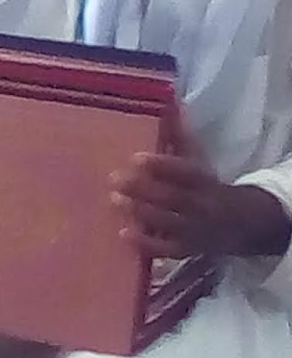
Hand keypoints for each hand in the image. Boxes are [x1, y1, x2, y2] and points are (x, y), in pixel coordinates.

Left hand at [113, 129, 291, 259]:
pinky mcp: (189, 250)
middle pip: (173, 197)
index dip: (161, 165)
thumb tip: (169, 107)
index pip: (185, 172)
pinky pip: (167, 249)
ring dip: (140, 211)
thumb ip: (182, 141)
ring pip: (168, 221)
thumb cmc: (209, 187)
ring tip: (114, 199)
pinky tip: (123, 233)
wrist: (243, 224)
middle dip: (142, 188)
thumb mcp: (201, 164)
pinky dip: (146, 244)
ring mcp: (196, 230)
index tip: (135, 158)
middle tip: (114, 179)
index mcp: (207, 181)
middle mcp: (203, 206)